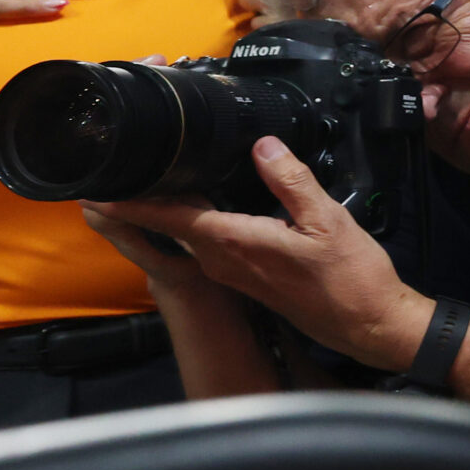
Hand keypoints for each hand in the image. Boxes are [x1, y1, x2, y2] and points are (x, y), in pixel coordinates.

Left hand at [85, 137, 427, 370]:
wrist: (368, 324)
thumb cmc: (351, 279)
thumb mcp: (328, 220)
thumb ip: (291, 179)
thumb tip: (263, 145)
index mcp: (236, 243)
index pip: (168, 217)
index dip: (132, 200)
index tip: (100, 186)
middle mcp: (224, 262)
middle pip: (172, 223)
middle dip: (148, 198)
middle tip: (130, 168)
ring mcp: (234, 273)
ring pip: (191, 233)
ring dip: (174, 209)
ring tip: (164, 178)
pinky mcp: (247, 278)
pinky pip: (211, 244)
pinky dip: (201, 221)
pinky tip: (212, 204)